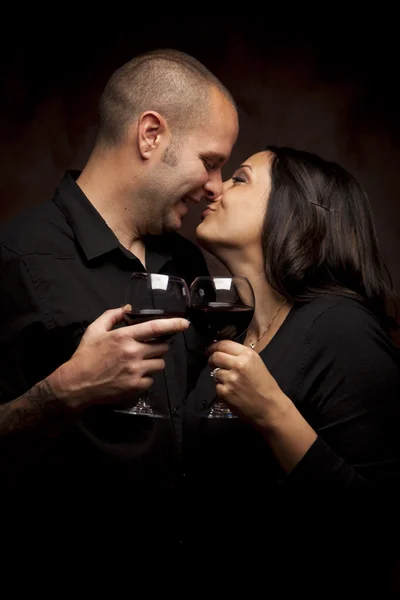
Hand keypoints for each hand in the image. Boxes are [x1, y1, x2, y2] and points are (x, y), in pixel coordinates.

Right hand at [47, 306, 188, 410]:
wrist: (76, 384)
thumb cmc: (85, 355)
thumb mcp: (94, 330)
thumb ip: (112, 315)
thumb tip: (128, 307)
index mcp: (124, 337)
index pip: (155, 328)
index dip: (173, 324)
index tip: (185, 323)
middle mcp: (133, 352)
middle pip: (162, 347)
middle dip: (158, 346)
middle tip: (147, 348)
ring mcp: (136, 371)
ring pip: (160, 364)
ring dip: (153, 362)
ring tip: (139, 362)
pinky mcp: (136, 386)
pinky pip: (152, 379)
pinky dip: (146, 377)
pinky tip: (133, 375)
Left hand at [208, 340, 287, 429]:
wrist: (270, 407)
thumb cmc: (265, 385)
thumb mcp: (256, 363)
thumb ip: (239, 355)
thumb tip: (220, 350)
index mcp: (247, 355)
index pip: (224, 344)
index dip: (214, 346)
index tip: (210, 349)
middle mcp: (238, 365)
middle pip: (215, 356)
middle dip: (212, 359)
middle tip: (213, 363)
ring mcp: (230, 379)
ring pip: (214, 372)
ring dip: (219, 376)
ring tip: (231, 382)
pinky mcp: (225, 392)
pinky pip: (217, 386)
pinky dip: (222, 388)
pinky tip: (232, 392)